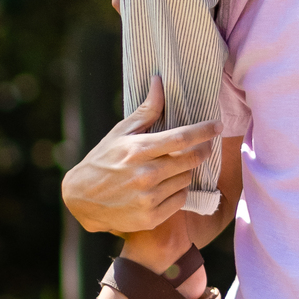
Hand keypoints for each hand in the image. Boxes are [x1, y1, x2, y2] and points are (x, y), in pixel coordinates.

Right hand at [61, 75, 218, 236]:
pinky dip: (178, 192)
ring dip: (185, 172)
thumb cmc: (102, 160)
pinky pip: (180, 200)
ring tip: (171, 168)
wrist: (81, 199)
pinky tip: (165, 187)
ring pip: (187, 179)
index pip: (182, 138)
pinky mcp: (151, 217)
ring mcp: (149, 198)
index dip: (204, 131)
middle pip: (191, 160)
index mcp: (139, 150)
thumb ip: (146, 110)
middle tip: (203, 146)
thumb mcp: (121, 132)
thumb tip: (159, 81)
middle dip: (202, 150)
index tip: (218, 125)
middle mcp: (146, 174)